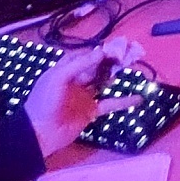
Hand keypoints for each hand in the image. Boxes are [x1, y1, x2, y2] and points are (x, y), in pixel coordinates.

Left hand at [24, 37, 144, 153]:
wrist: (40, 134)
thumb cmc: (44, 102)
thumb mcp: (57, 78)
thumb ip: (79, 64)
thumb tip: (102, 52)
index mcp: (65, 70)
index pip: (84, 55)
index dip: (99, 50)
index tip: (115, 47)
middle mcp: (76, 81)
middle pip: (97, 67)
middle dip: (112, 59)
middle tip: (130, 52)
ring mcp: (85, 96)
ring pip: (105, 82)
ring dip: (118, 74)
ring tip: (133, 65)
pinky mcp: (91, 111)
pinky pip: (110, 104)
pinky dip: (124, 102)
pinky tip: (139, 99)